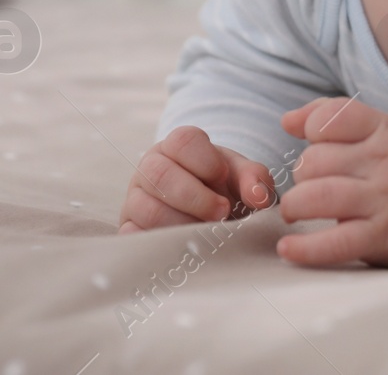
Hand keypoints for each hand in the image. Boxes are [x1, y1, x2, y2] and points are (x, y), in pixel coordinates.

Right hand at [118, 126, 275, 232]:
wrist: (210, 217)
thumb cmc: (225, 189)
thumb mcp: (244, 177)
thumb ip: (255, 179)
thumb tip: (258, 198)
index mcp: (177, 146)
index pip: (182, 141)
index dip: (206, 161)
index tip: (224, 177)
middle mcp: (150, 168)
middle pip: (160, 175)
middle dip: (197, 198)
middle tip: (223, 212)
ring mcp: (135, 199)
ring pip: (148, 210)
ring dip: (184, 225)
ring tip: (208, 233)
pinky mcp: (129, 229)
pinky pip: (135, 237)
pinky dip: (163, 245)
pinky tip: (186, 247)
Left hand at [277, 97, 387, 267]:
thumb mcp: (378, 129)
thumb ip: (331, 116)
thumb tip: (288, 121)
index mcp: (385, 130)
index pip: (333, 116)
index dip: (313, 127)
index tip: (318, 142)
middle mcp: (385, 163)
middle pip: (315, 161)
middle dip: (302, 172)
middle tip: (312, 183)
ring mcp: (383, 201)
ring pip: (318, 196)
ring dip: (295, 205)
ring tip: (296, 210)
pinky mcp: (379, 237)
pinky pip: (335, 243)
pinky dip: (305, 248)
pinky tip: (288, 248)